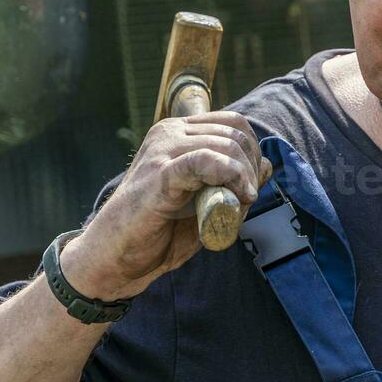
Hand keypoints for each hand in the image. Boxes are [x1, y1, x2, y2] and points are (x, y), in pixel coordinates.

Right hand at [60, 111, 266, 299]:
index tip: (252, 184)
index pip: (232, 123)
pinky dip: (231, 176)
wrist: (116, 258)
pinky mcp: (160, 173)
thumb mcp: (207, 203)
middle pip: (234, 132)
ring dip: (244, 176)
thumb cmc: (159, 232)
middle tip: (248, 197)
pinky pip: (207, 160)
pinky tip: (239, 196)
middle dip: (251, 166)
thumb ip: (234, 182)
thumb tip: (265, 164)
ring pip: (226, 145)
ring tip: (241, 203)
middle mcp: (168, 133)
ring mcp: (162, 150)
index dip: (252, 151)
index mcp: (177, 134)